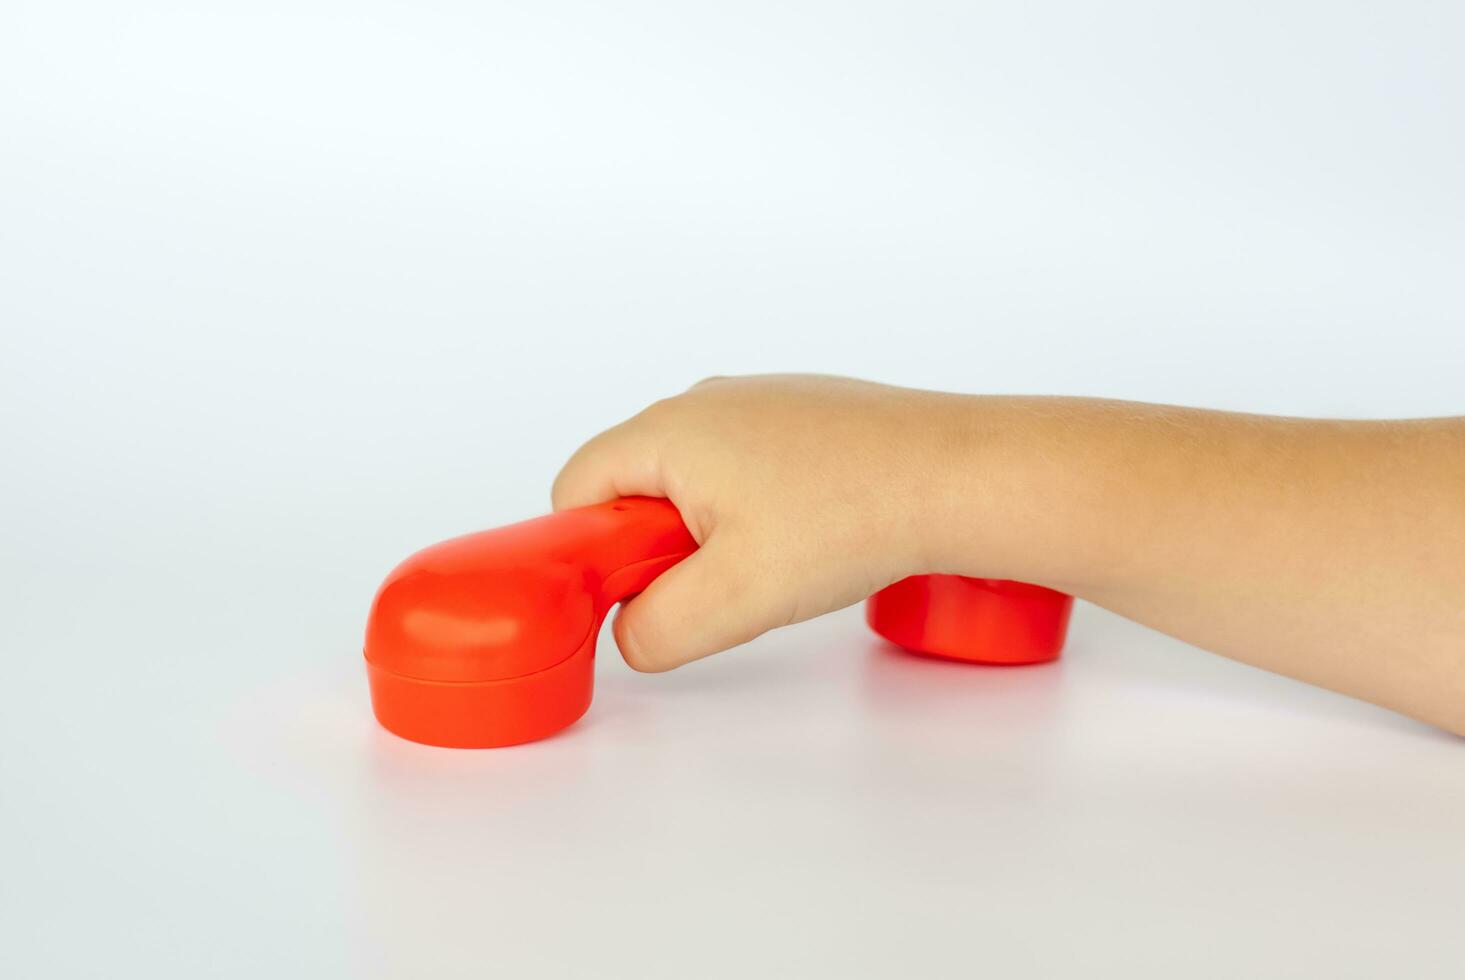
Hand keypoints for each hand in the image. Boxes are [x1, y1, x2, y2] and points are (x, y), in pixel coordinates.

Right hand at [552, 374, 971, 670]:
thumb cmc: (849, 518)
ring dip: (713, 533)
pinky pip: (747, 467)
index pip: (577, 487)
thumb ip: (656, 628)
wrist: (957, 476)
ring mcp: (759, 401)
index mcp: (669, 430)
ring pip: (696, 480)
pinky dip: (759, 508)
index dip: (591, 551)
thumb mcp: (734, 597)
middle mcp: (706, 401)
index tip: (637, 593)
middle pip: (635, 483)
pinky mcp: (804, 415)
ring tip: (776, 564)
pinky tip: (810, 536)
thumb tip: (632, 634)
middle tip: (719, 586)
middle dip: (658, 547)